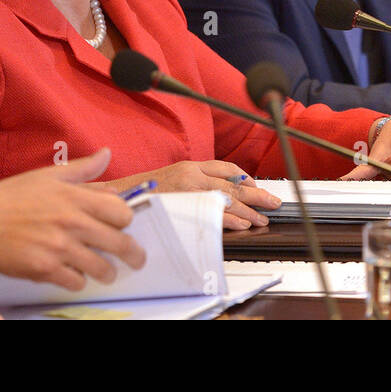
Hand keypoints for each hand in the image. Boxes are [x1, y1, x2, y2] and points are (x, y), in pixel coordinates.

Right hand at [0, 148, 146, 291]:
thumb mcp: (47, 175)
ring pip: (101, 268)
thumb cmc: (11, 197)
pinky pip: (76, 282)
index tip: (122, 225)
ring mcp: (59, 248)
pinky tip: (75, 275)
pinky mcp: (44, 269)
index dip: (125, 220)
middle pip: (119, 243)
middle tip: (136, 260)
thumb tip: (106, 154)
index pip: (120, 212)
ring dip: (107, 272)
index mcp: (75, 197)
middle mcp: (71, 222)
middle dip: (133, 254)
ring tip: (107, 273)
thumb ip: (82, 169)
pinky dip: (79, 281)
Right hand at [132, 160, 282, 230]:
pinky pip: (214, 214)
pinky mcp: (184, 207)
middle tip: (273, 202)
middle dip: (257, 194)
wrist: (117, 198)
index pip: (226, 167)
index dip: (245, 178)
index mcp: (190, 165)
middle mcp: (192, 175)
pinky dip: (231, 220)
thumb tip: (218, 192)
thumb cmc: (143, 192)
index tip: (256, 186)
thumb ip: (193, 181)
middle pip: (233, 183)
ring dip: (249, 210)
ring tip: (262, 218)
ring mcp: (188, 191)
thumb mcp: (171, 177)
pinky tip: (243, 225)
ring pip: (228, 199)